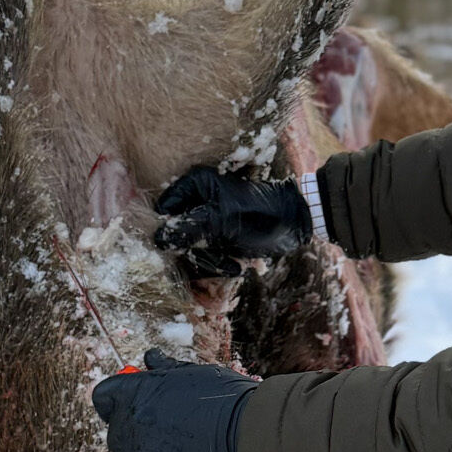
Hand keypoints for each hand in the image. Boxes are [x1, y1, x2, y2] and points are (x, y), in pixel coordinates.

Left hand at [91, 349, 253, 451]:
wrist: (254, 437)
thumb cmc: (229, 400)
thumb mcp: (196, 375)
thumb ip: (166, 370)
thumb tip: (150, 359)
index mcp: (134, 396)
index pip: (104, 398)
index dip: (118, 402)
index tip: (134, 404)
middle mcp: (130, 431)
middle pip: (117, 436)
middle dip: (137, 434)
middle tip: (172, 433)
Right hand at [153, 166, 310, 278]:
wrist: (294, 224)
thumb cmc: (260, 214)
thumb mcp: (222, 221)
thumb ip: (188, 229)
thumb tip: (157, 240)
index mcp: (192, 185)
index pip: (163, 211)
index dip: (170, 231)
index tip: (183, 246)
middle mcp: (193, 201)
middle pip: (174, 235)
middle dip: (196, 252)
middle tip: (218, 255)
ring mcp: (203, 222)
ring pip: (188, 251)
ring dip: (210, 262)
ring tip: (233, 263)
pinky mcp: (213, 239)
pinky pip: (203, 258)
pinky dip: (218, 265)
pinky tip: (237, 266)